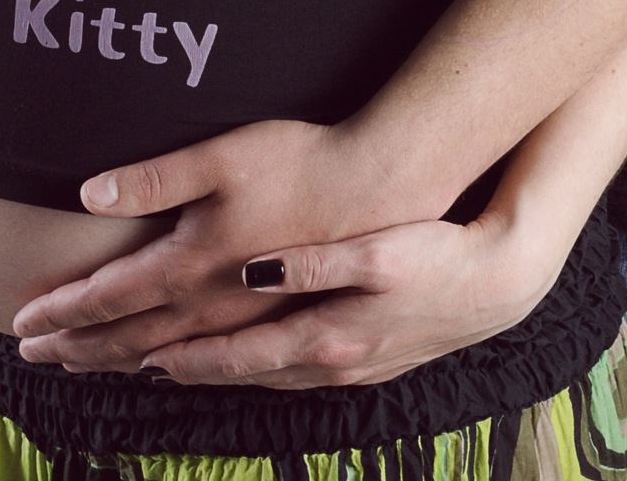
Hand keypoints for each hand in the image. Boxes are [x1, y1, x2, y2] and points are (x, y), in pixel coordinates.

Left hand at [13, 119, 428, 369]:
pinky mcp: (280, 319)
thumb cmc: (301, 161)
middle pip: (129, 338)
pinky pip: (213, 358)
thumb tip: (87, 195)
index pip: (107, 301)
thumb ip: (154, 177)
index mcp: (190, 267)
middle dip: (76, 347)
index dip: (60, 313)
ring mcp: (250, 321)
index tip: (21, 325)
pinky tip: (172, 365)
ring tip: (85, 365)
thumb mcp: (222, 155)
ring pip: (168, 353)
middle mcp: (213, 306)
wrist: (383, 189)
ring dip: (119, 360)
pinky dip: (177, 365)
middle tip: (33, 355)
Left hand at [141, 212, 554, 387]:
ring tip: (174, 366)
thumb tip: (254, 268)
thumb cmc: (434, 253)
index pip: (235, 353)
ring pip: (266, 376)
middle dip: (184, 370)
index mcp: (322, 334)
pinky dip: (260, 369)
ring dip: (220, 372)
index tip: (134, 356)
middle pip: (241, 373)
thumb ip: (311, 263)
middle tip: (130, 367)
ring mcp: (349, 366)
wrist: (496, 281)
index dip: (183, 356)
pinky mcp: (367, 358)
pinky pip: (295, 372)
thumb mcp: (375, 250)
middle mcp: (328, 362)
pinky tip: (253, 363)